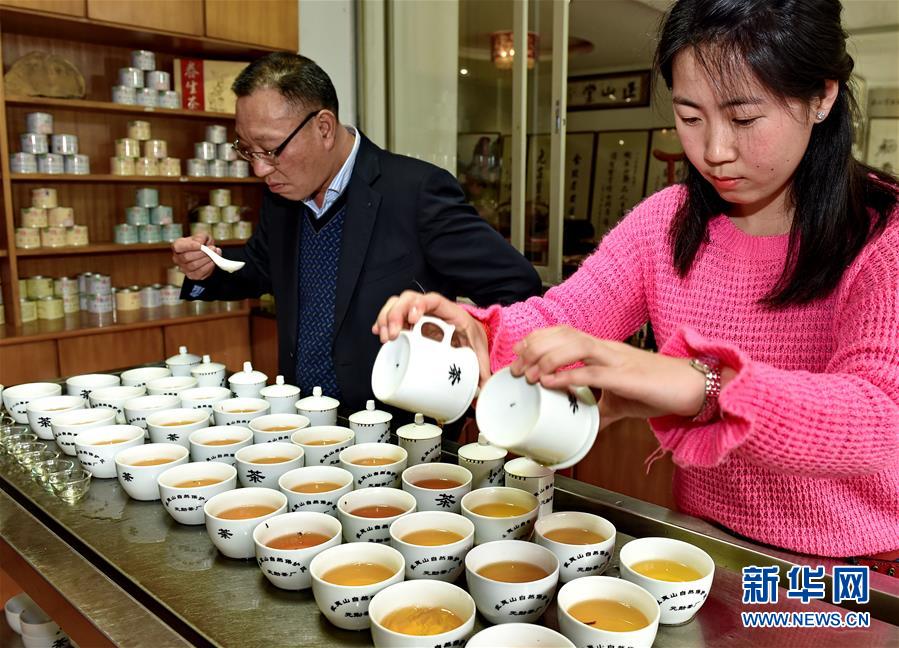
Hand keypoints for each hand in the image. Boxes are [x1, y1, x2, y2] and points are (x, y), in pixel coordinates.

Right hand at [171, 234, 219, 280]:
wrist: (206, 254)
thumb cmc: (201, 243)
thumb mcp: (202, 236)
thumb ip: (201, 237)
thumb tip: (201, 243)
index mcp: (177, 246)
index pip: (178, 247)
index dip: (190, 246)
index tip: (200, 245)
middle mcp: (177, 258)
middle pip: (187, 257)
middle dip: (202, 253)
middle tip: (212, 249)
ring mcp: (183, 268)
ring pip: (193, 266)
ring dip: (206, 260)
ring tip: (214, 255)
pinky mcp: (191, 275)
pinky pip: (199, 273)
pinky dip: (208, 267)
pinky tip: (212, 262)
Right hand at [372, 291, 491, 383]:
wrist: (470, 333)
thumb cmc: (473, 336)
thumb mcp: (479, 350)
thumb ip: (482, 369)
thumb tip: (483, 388)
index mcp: (450, 312)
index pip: (433, 300)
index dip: (420, 305)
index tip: (413, 319)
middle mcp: (432, 309)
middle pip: (409, 299)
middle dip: (396, 314)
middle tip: (393, 334)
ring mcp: (419, 313)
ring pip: (398, 304)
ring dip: (387, 317)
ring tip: (385, 337)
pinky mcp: (410, 321)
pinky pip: (393, 314)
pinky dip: (384, 321)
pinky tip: (379, 332)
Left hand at [509, 326, 706, 428]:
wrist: (692, 388)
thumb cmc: (658, 389)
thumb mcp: (621, 399)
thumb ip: (601, 408)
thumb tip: (585, 426)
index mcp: (603, 349)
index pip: (564, 333)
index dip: (538, 338)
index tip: (518, 353)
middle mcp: (606, 348)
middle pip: (563, 334)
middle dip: (535, 347)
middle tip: (516, 368)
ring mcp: (615, 360)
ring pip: (574, 346)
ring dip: (546, 359)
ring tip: (528, 375)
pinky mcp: (626, 377)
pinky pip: (592, 372)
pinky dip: (567, 377)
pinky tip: (549, 383)